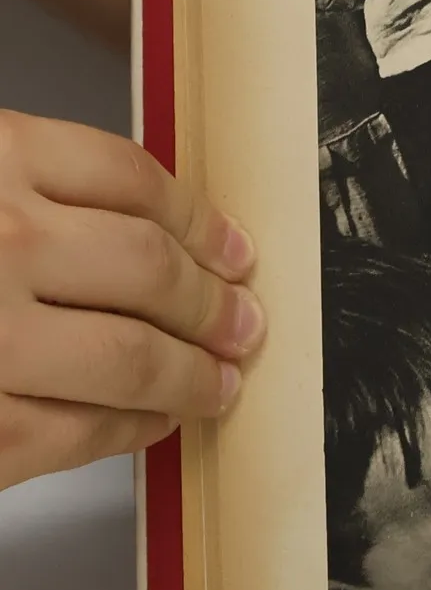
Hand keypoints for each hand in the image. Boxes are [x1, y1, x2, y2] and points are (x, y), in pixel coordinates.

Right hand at [0, 111, 262, 491]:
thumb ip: (37, 190)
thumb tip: (146, 229)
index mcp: (0, 158)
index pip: (135, 182)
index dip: (201, 223)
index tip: (236, 251)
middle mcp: (4, 241)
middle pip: (151, 268)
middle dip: (213, 303)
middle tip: (247, 324)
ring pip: (131, 357)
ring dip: (192, 375)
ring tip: (221, 383)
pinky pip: (74, 431)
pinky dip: (126, 430)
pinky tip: (149, 423)